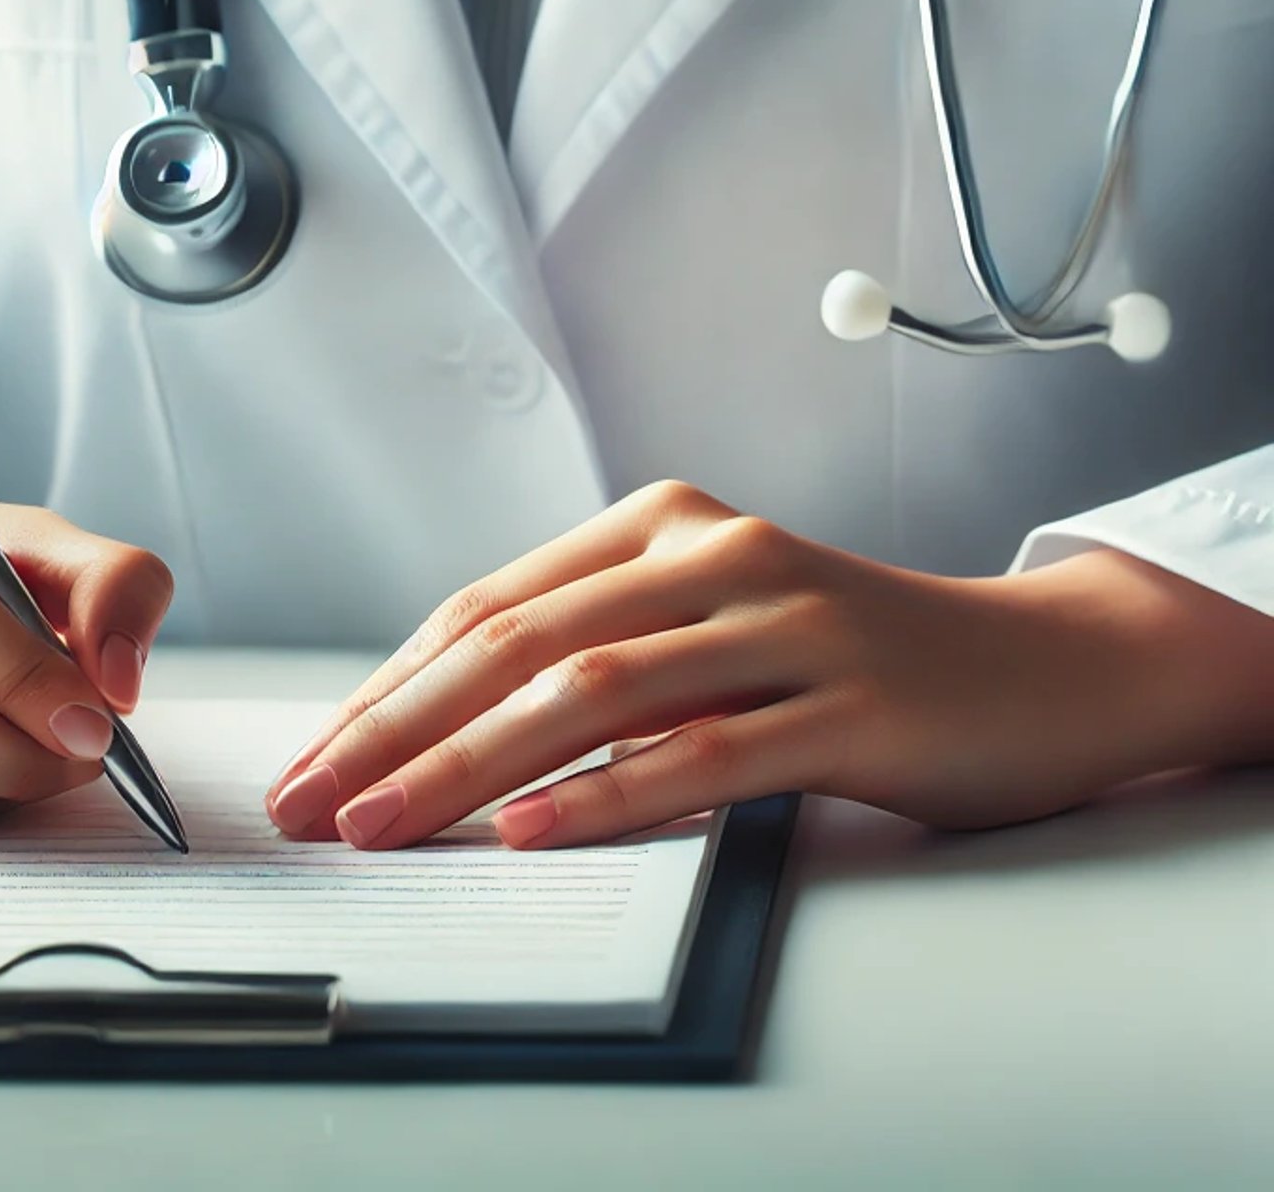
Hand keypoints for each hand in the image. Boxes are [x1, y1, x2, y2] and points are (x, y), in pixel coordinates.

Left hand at [265, 480, 1244, 850]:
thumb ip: (601, 645)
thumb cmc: (844, 655)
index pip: (494, 606)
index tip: (320, 758)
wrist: (1036, 667)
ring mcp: (783, 622)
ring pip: (595, 692)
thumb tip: (444, 726)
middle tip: (317, 801)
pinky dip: (609, 794)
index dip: (393, 685)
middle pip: (522, 643)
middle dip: (401, 728)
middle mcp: (713, 553)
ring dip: (472, 766)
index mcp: (661, 521)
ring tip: (389, 826)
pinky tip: (533, 832)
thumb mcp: (709, 619)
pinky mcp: (846, 703)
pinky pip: (705, 750)